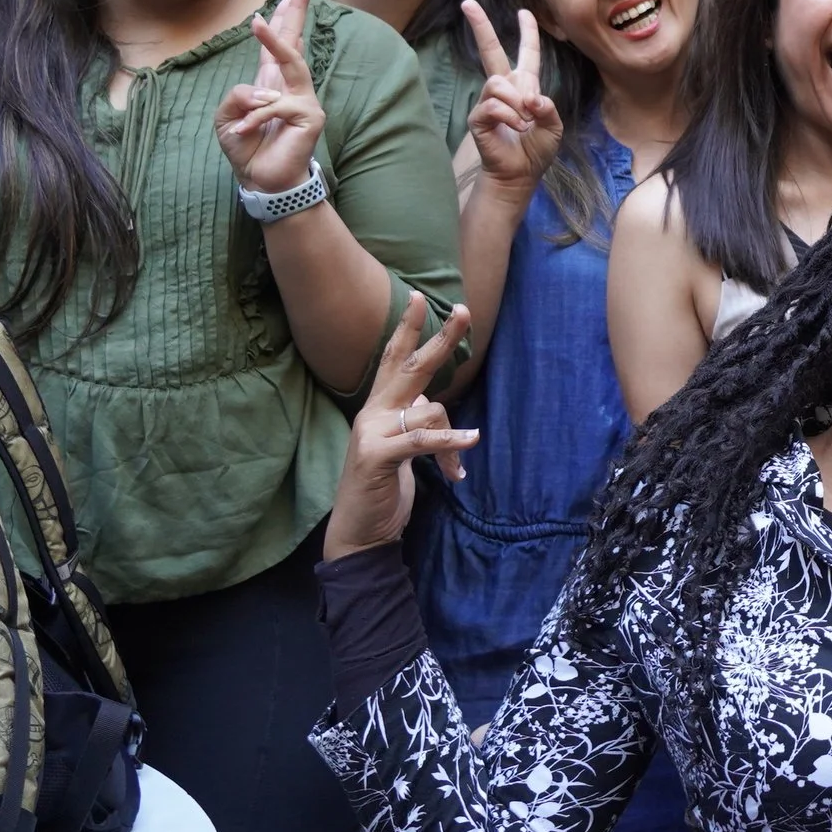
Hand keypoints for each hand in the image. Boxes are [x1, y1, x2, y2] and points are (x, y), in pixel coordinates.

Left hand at [215, 0, 327, 195]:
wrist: (262, 181)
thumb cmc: (246, 147)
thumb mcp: (227, 117)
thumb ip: (237, 96)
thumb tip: (261, 92)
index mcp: (272, 81)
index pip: (282, 40)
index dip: (289, 13)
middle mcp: (292, 85)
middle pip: (296, 40)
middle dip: (300, 10)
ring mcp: (305, 100)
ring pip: (292, 63)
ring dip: (274, 41)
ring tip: (257, 22)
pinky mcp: (309, 117)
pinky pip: (275, 107)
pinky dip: (254, 118)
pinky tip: (243, 130)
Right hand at [328, 294, 477, 558]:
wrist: (359, 533)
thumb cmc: (382, 488)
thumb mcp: (402, 449)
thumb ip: (414, 421)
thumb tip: (435, 405)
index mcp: (378, 408)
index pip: (392, 360)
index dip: (406, 329)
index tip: (419, 298)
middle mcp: (372, 413)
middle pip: (411, 367)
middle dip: (440, 338)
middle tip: (464, 311)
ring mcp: (372, 433)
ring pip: (429, 409)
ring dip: (453, 442)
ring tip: (455, 472)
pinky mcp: (377, 456)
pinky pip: (423, 439)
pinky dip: (450, 443)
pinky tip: (471, 442)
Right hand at [464, 1, 562, 192]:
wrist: (521, 173)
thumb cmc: (536, 149)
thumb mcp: (554, 126)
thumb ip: (548, 108)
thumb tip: (531, 98)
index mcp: (525, 86)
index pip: (527, 54)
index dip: (528, 33)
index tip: (524, 12)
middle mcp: (504, 88)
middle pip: (490, 51)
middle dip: (480, 26)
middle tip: (467, 3)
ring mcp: (489, 100)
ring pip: (498, 82)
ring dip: (517, 103)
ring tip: (525, 122)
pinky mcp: (478, 116)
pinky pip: (493, 104)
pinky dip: (510, 116)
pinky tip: (517, 128)